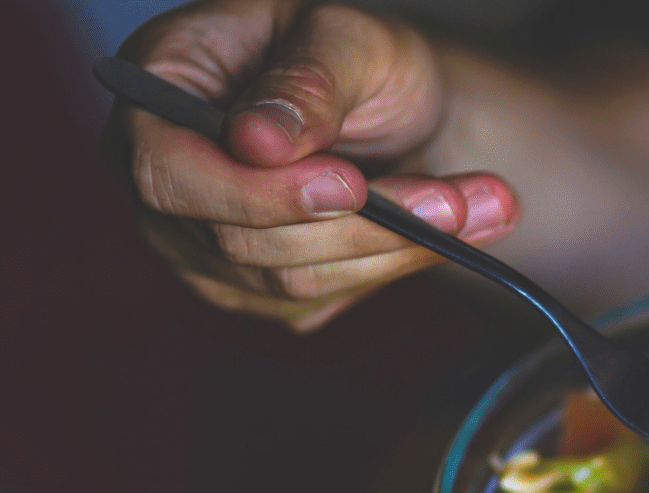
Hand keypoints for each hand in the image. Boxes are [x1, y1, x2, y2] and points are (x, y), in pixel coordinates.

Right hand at [107, 0, 520, 330]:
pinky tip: (457, 230)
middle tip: (460, 199)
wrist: (392, 103)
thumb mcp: (346, 38)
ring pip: (294, 280)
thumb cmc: (351, 55)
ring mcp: (204, 245)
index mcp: (156, 93)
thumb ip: (306, 81)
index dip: (256, 193)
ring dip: (402, 248)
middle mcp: (163, 179)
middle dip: (363, 226)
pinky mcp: (260, 287)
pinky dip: (401, 264)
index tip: (351, 185)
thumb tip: (258, 139)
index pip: (168, 173)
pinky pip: (327, 296)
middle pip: (242, 241)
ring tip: (489, 204)